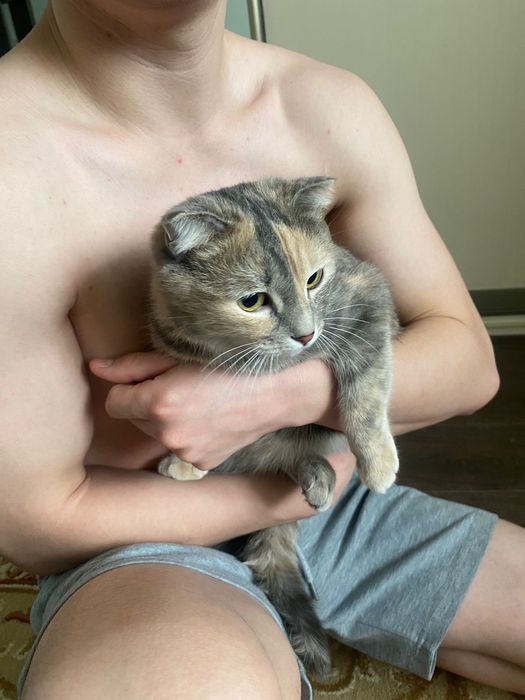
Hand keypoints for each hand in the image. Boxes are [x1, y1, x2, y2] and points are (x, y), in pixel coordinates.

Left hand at [90, 351, 285, 469]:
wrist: (278, 392)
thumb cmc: (231, 363)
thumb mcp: (180, 355)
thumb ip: (133, 365)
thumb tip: (95, 368)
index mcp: (159, 402)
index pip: (114, 402)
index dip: (130, 388)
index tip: (152, 378)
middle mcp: (168, 433)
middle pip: (134, 418)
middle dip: (147, 403)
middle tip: (181, 386)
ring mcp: (185, 453)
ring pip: (155, 434)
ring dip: (166, 420)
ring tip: (198, 402)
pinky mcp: (201, 464)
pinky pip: (178, 449)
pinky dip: (186, 435)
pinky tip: (210, 420)